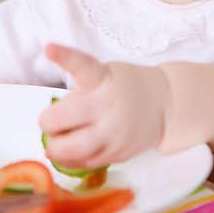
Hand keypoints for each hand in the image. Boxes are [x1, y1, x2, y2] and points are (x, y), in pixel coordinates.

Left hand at [38, 43, 169, 168]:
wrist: (165, 103)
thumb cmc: (126, 86)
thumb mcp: (106, 74)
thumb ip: (81, 90)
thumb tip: (53, 124)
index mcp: (102, 78)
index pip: (81, 65)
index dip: (64, 56)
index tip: (49, 48)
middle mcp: (107, 105)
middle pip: (59, 120)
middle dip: (48, 122)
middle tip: (51, 121)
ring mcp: (114, 132)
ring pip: (70, 149)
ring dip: (55, 147)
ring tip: (57, 140)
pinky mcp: (118, 153)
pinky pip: (84, 164)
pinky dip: (70, 160)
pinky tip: (70, 153)